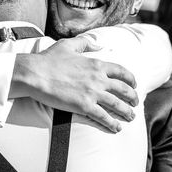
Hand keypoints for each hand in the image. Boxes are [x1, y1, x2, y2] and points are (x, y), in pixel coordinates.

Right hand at [17, 37, 137, 131]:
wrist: (35, 74)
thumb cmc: (48, 59)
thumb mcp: (68, 45)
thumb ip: (86, 43)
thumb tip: (100, 45)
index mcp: (96, 63)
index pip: (121, 71)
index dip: (131, 79)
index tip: (134, 85)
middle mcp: (98, 78)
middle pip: (124, 89)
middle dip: (133, 97)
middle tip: (136, 103)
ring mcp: (92, 93)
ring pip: (117, 105)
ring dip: (127, 112)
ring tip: (131, 117)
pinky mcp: (84, 106)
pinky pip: (103, 117)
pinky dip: (112, 124)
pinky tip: (116, 128)